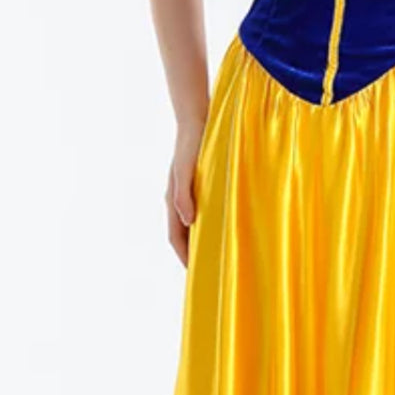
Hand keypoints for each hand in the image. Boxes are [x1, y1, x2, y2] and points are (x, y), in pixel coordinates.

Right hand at [166, 125, 202, 267]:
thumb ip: (184, 195)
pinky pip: (200, 212)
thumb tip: (188, 221)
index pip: (175, 237)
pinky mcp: (197, 187)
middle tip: (207, 270)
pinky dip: (207, 225)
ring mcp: (186, 194)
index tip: (195, 273)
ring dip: (198, 240)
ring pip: (190, 225)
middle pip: (182, 235)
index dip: (184, 256)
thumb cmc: (190, 146)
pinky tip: (221, 228)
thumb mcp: (186, 170)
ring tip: (215, 255)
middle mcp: (177, 201)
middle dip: (191, 253)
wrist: (196, 122)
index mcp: (172, 200)